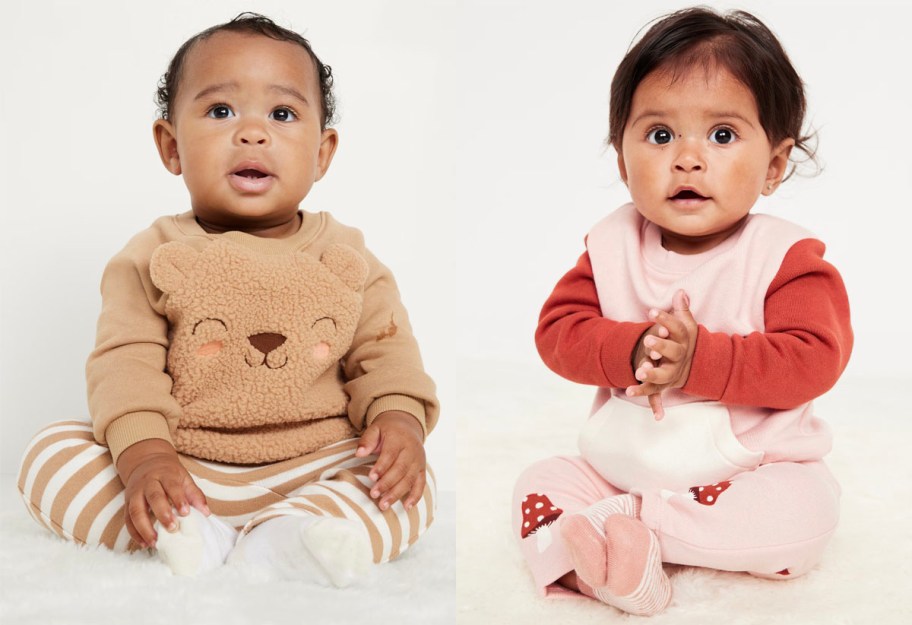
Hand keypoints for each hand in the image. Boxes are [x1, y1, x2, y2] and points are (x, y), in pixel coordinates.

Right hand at [116, 439, 208, 547]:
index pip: (172, 486)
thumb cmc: (168, 473)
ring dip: (144, 528)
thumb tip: (206, 513)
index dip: (178, 499)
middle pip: (153, 497)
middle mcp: (148, 483)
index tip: (186, 513)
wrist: (146, 462)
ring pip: (136, 510)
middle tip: (173, 529)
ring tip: (155, 542)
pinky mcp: (127, 503)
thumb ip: (194, 494)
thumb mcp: (184, 478)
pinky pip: (127, 519)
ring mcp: (135, 493)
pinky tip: (144, 543)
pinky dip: (134, 533)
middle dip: (162, 514)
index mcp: (164, 474)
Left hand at [355, 410, 425, 510]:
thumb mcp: (375, 429)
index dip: (382, 466)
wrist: (407, 425)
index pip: (391, 454)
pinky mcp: (422, 469)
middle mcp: (412, 450)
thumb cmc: (388, 430)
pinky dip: (415, 496)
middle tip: (374, 494)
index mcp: (399, 439)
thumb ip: (367, 440)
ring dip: (397, 493)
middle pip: (400, 469)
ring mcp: (419, 461)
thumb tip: (359, 453)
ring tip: (383, 505)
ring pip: (410, 479)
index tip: (371, 477)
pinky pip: (421, 484)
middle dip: (387, 484)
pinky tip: (407, 507)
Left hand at [627, 290, 697, 418]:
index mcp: (684, 340)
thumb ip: (681, 309)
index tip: (652, 310)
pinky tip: (628, 390)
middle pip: (673, 351)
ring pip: (663, 374)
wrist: (692, 367)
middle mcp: (679, 357)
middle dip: (661, 346)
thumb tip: (681, 291)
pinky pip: (652, 390)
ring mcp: (671, 372)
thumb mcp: (685, 325)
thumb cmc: (683, 341)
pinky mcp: (662, 385)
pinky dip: (641, 392)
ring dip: (651, 373)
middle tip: (647, 340)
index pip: (677, 328)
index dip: (665, 319)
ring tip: (639, 371)